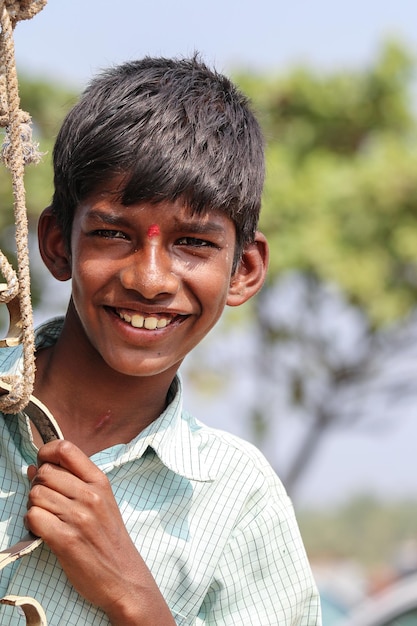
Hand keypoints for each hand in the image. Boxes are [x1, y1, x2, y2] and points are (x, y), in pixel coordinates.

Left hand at [25, 440, 174, 624]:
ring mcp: (78, 517)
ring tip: (46, 517)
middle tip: (46, 500)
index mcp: (100, 481)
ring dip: (34, 506)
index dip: (47, 452)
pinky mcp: (66, 539)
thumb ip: (72, 482)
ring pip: (36, 494)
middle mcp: (90, 495)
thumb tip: (33, 467)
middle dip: (38, 484)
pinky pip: (34, 517)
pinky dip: (32, 523)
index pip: (66, 449)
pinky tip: (42, 529)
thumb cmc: (109, 539)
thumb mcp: (102, 502)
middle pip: (45, 473)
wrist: (124, 577)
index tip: (43, 463)